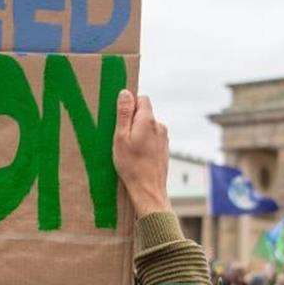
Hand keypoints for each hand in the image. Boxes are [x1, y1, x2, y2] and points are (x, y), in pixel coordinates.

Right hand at [113, 89, 169, 216]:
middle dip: (132, 120)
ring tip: (128, 150)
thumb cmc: (132, 166)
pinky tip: (136, 157)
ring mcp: (164, 138)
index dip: (129, 105)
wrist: (149, 190)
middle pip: (144, 113)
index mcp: (148, 121)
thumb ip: (123, 114)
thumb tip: (125, 93)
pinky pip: (152, 138)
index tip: (119, 118)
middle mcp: (159, 126)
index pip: (141, 99)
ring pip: (147, 127)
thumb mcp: (120, 138)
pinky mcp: (164, 149)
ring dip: (137, 133)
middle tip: (120, 137)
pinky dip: (144, 143)